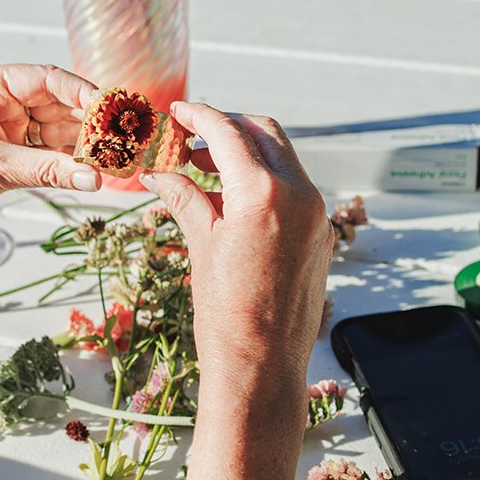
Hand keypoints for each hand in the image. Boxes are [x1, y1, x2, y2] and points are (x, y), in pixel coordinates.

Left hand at [0, 64, 100, 249]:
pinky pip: (49, 154)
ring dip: (84, 146)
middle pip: (57, 104)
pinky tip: (93, 172)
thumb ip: (46, 171)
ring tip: (116, 158)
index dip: (81, 91)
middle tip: (123, 137)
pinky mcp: (10, 155)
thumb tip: (93, 177)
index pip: (44, 78)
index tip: (111, 108)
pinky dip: (69, 164)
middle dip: (89, 123)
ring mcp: (6, 129)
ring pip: (57, 131)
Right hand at [140, 101, 332, 389]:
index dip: (199, 116)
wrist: (262, 367)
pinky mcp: (321, 233)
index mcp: (264, 193)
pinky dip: (264, 180)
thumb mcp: (200, 247)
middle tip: (191, 139)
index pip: (228, 132)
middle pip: (264, 133)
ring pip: (282, 158)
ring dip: (246, 153)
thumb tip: (158, 173)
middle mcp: (299, 195)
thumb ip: (184, 199)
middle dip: (227, 128)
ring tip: (204, 169)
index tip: (178, 112)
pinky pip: (294, 188)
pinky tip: (232, 199)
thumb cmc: (226, 316)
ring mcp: (316, 214)